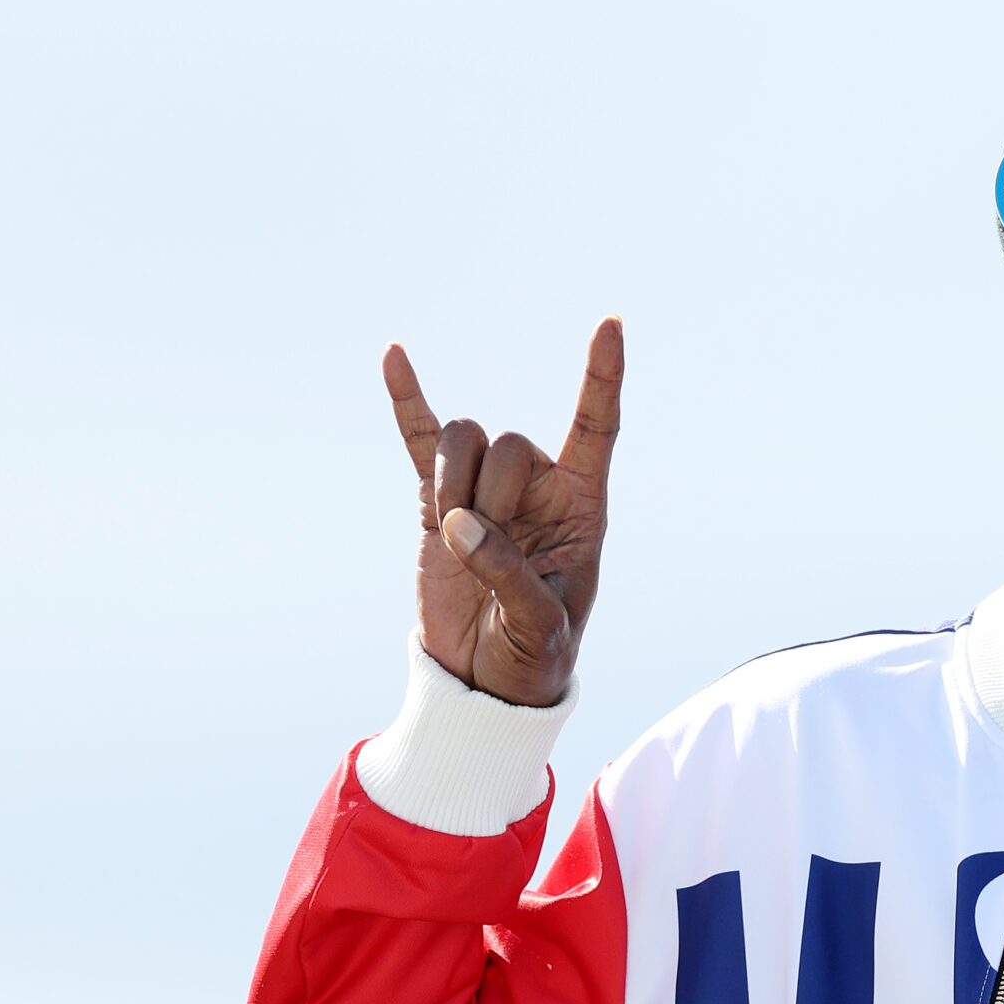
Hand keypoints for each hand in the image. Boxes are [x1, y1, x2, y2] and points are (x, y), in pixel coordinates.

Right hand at [385, 319, 622, 706]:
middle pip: (510, 443)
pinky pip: (420, 442)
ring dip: (453, 481)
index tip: (610, 325)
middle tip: (482, 548)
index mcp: (582, 506)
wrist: (485, 679)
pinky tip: (393, 356)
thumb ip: (508, 574)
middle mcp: (536, 487)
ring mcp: (485, 489)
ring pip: (465, 441)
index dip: (602, 377)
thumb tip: (462, 524)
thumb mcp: (538, 624)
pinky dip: (407, 402)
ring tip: (454, 533)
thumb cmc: (533, 653)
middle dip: (491, 494)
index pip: (596, 427)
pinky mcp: (436, 501)